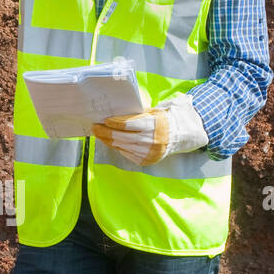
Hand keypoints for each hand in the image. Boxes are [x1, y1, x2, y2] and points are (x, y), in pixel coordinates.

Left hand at [92, 93, 207, 166]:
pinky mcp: (145, 161)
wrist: (177, 136)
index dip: (114, 122)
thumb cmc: (161, 121)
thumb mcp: (152, 112)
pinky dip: (117, 148)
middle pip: (121, 137)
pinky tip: (111, 142)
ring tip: (100, 135)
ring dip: (108, 141)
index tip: (104, 120)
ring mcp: (148, 152)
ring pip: (122, 146)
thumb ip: (136, 114)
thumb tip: (114, 113)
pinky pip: (126, 154)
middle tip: (95, 128)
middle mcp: (150, 140)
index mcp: (152, 125)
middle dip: (106, 132)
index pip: (128, 124)